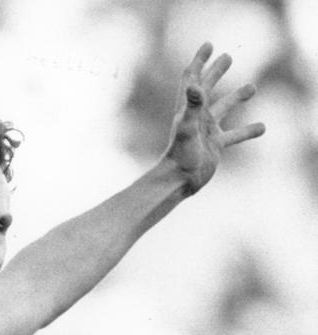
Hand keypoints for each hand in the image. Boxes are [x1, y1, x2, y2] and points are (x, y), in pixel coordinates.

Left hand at [164, 43, 264, 194]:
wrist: (181, 180)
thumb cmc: (181, 154)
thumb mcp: (187, 128)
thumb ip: (191, 106)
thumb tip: (195, 85)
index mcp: (188, 108)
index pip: (192, 79)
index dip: (200, 61)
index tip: (209, 46)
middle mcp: (197, 117)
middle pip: (207, 88)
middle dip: (216, 72)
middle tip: (228, 57)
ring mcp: (207, 131)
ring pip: (224, 109)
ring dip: (236, 97)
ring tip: (253, 88)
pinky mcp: (216, 145)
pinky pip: (235, 135)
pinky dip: (248, 131)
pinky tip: (262, 127)